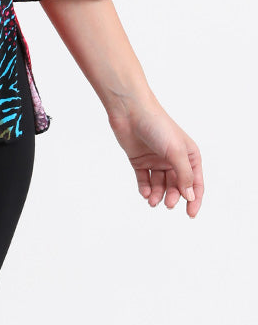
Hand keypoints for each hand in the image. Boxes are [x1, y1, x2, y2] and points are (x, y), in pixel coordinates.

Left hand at [107, 96, 203, 216]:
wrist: (130, 111)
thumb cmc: (157, 125)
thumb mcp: (176, 151)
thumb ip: (184, 175)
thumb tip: (190, 196)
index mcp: (189, 154)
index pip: (195, 182)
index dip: (194, 199)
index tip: (191, 214)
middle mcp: (173, 158)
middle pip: (176, 186)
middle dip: (173, 196)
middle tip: (168, 204)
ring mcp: (156, 160)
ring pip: (160, 185)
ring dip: (158, 194)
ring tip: (153, 201)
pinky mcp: (139, 160)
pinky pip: (145, 180)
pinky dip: (145, 189)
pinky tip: (145, 193)